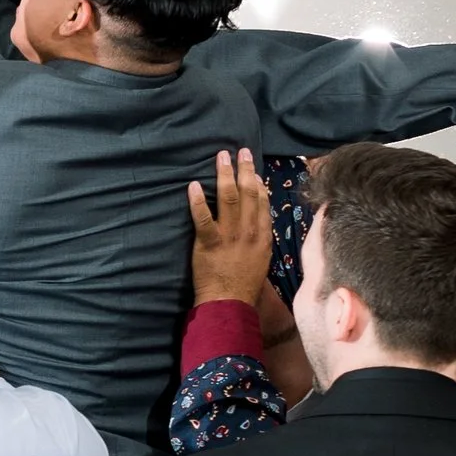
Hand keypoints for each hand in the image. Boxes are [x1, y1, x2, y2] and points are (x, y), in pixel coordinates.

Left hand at [187, 148, 271, 305]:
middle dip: (245, 170)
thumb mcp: (262, 259)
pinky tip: (192, 186)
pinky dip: (197, 201)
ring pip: (229, 199)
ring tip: (222, 157)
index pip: (263, 203)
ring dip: (224, 175)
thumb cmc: (244, 285)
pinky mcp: (209, 243)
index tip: (253, 170)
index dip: (258, 183)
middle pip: (248, 194)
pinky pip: (203, 218)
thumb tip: (257, 221)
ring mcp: (229, 236)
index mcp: (262, 236)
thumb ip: (260, 238)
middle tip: (241, 152)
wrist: (230, 303)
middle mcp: (248, 232)